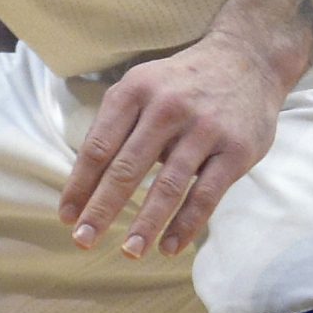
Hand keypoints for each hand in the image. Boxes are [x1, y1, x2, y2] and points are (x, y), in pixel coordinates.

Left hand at [59, 30, 285, 260]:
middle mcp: (165, 108)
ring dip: (145, 223)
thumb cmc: (180, 82)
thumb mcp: (141, 86)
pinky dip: (186, 224)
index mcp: (133, 91)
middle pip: (126, 168)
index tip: (66, 215)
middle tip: (83, 240)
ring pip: (168, 186)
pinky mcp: (236, 151)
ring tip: (129, 252)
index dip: (80, 184)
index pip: (98, 146)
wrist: (246, 60)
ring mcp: (203, 130)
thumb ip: (116, 125)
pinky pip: (206, 195)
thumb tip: (87, 178)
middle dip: (102, 208)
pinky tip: (169, 246)